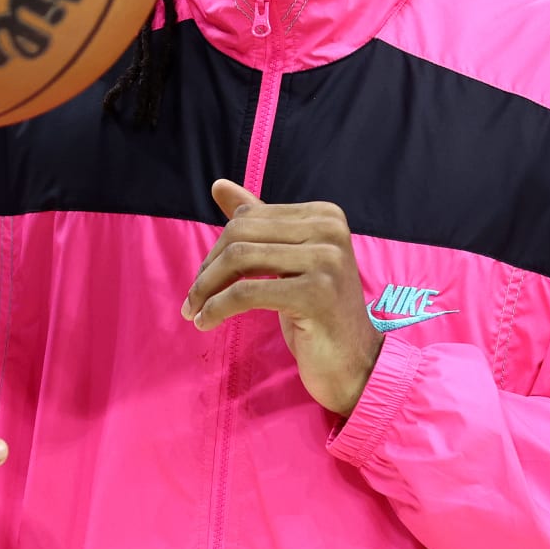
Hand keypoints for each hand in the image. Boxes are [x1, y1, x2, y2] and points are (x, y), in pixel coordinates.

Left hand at [181, 180, 382, 417]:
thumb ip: (259, 223)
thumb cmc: (317, 313)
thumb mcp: (287, 263)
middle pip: (241, 233)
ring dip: (206, 288)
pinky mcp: (316, 293)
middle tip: (194, 297)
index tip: (205, 277)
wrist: (355, 364)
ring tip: (195, 310)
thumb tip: (218, 185)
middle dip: (209, 267)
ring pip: (240, 259)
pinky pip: (246, 292)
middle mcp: (330, 230)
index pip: (250, 217)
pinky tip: (206, 322)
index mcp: (325, 215)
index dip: (219, 247)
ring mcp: (326, 260)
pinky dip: (217, 307)